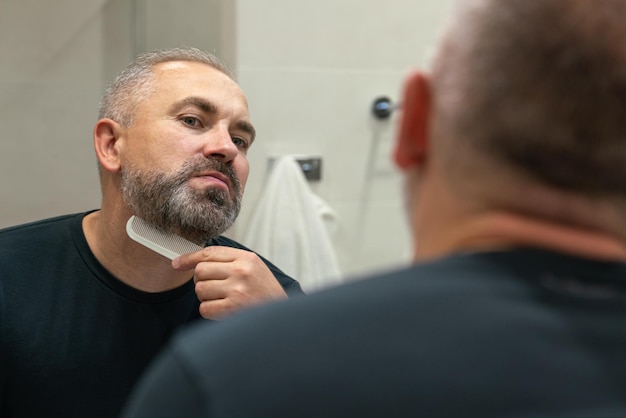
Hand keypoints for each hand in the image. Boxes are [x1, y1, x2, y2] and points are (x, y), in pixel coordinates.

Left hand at [172, 246, 287, 319]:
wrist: (281, 317)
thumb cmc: (265, 292)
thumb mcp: (253, 267)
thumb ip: (229, 260)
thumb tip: (194, 261)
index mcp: (246, 258)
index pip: (209, 253)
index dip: (189, 258)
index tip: (178, 263)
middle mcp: (241, 272)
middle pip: (200, 271)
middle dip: (201, 280)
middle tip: (213, 287)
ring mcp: (236, 290)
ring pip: (200, 289)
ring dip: (206, 297)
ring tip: (222, 299)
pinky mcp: (232, 309)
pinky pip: (204, 308)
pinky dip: (210, 310)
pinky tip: (223, 310)